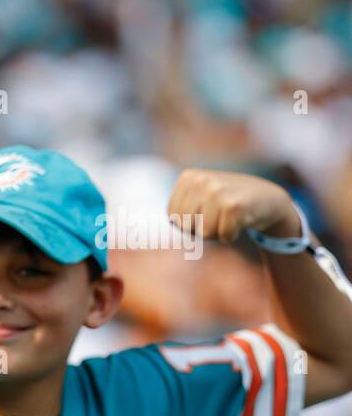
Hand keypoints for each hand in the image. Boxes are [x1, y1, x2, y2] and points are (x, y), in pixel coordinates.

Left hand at [167, 169, 300, 243]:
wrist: (269, 199)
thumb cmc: (228, 204)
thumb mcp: (201, 199)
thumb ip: (179, 213)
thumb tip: (146, 236)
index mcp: (188, 178)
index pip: (173, 219)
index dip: (190, 224)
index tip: (206, 212)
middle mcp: (200, 180)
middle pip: (186, 227)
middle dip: (203, 230)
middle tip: (220, 216)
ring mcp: (217, 191)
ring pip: (204, 234)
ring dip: (218, 233)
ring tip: (229, 218)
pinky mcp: (233, 205)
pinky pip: (223, 236)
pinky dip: (232, 235)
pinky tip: (241, 221)